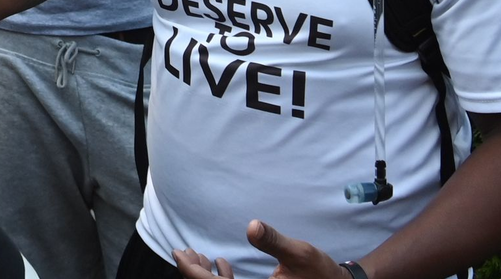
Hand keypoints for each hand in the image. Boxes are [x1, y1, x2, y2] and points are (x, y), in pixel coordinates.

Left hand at [174, 219, 345, 278]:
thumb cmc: (322, 273)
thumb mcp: (300, 253)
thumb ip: (274, 241)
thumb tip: (252, 226)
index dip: (192, 271)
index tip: (178, 253)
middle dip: (195, 273)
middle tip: (184, 251)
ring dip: (208, 277)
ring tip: (199, 256)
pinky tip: (221, 264)